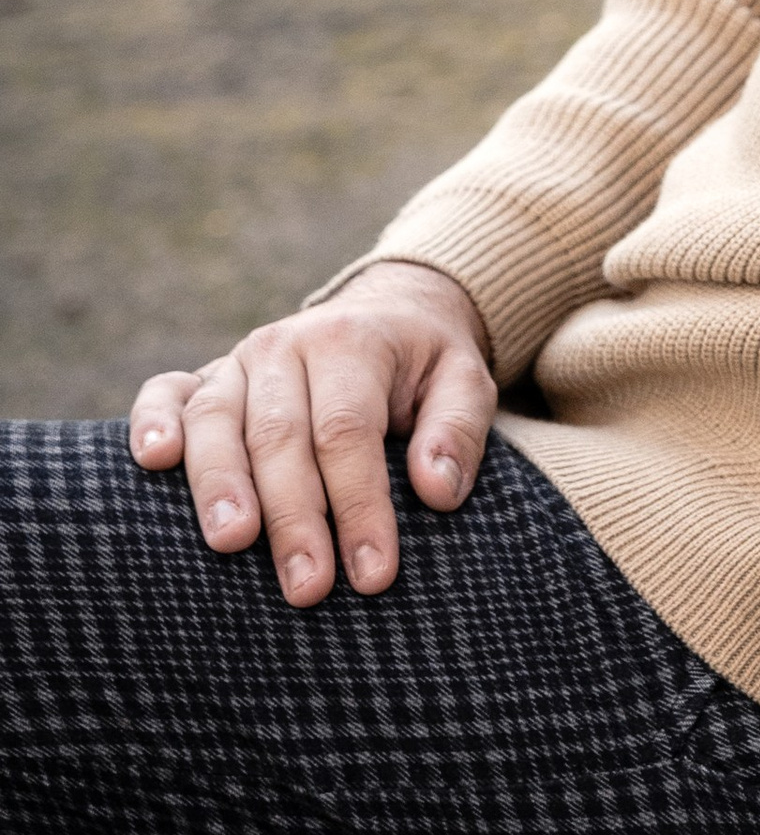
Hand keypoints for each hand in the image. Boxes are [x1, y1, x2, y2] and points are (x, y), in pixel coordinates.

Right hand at [127, 261, 496, 606]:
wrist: (386, 316)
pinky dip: (151, 422)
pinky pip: (165, 392)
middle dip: (294, 518)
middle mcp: (288, 346)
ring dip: (220, 487)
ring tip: (231, 545)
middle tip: (308, 588)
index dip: (359, 503)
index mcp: (353, 343)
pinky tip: (153, 462)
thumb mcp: (464, 380)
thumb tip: (437, 493)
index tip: (373, 572)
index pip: (349, 431)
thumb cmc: (424, 367)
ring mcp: (238, 361)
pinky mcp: (203, 378)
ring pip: (217, 422)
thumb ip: (457, 430)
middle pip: (281, 436)